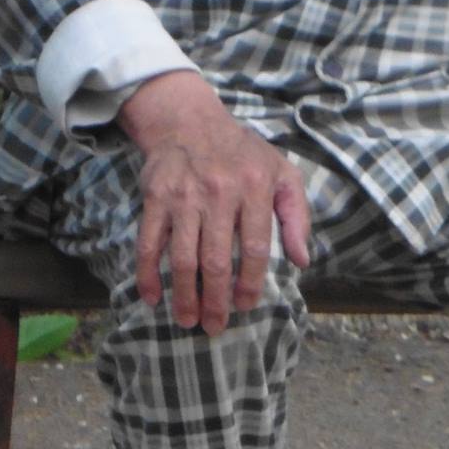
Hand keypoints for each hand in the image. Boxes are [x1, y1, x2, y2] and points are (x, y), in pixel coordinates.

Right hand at [119, 70, 310, 334]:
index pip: (255, 247)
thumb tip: (302, 260)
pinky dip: (147, 274)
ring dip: (184, 295)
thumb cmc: (242, 153)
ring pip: (182, 258)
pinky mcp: (155, 198)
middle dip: (216, 301)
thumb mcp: (282, 173)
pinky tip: (152, 298)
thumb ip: (297, 216)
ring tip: (187, 321)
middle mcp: (219, 193)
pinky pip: (148, 243)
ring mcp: (184, 196)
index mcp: (255, 187)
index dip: (251, 283)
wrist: (190, 120)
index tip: (245, 306)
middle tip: (214, 327)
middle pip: (216, 260)